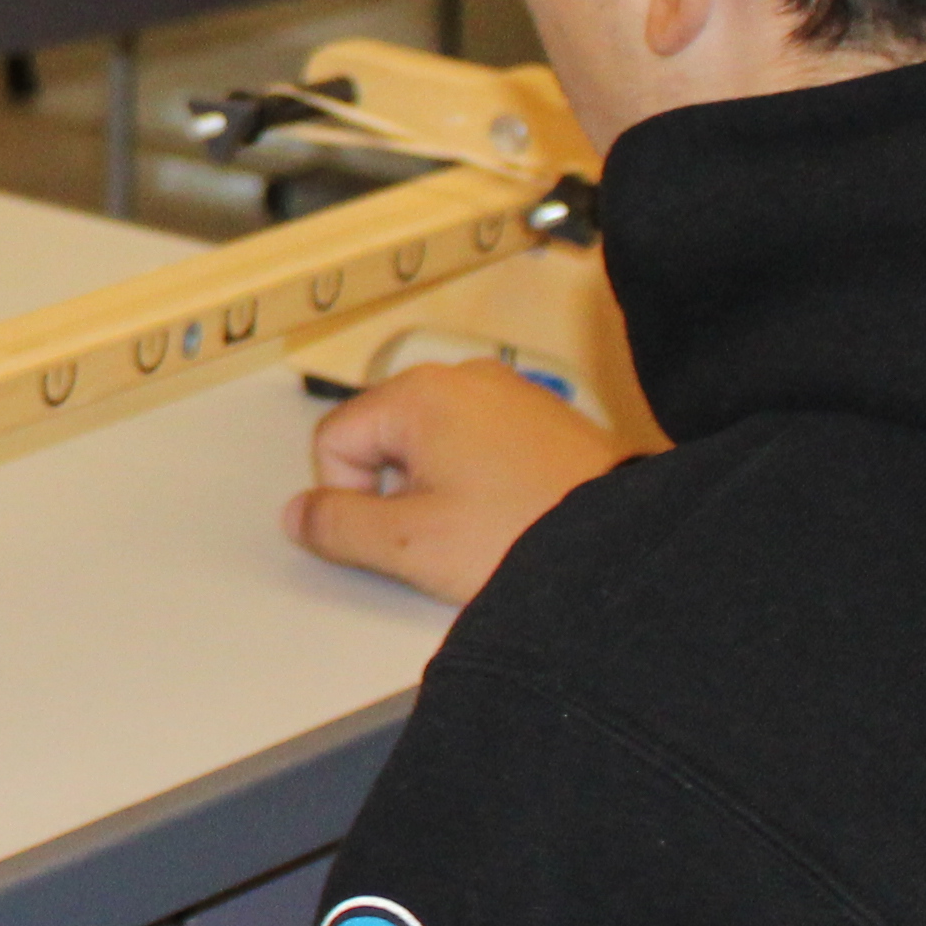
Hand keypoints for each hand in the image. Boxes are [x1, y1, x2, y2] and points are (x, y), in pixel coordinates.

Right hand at [284, 358, 631, 604]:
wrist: (626, 547)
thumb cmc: (525, 535)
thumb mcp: (409, 544)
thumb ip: (336, 525)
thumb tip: (299, 513)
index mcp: (420, 394)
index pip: (334, 439)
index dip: (348, 496)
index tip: (394, 532)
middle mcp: (463, 377)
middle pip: (382, 436)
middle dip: (395, 491)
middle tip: (439, 535)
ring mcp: (508, 393)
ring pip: (431, 443)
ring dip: (437, 488)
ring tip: (478, 528)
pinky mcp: (542, 417)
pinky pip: (479, 444)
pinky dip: (478, 480)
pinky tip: (507, 515)